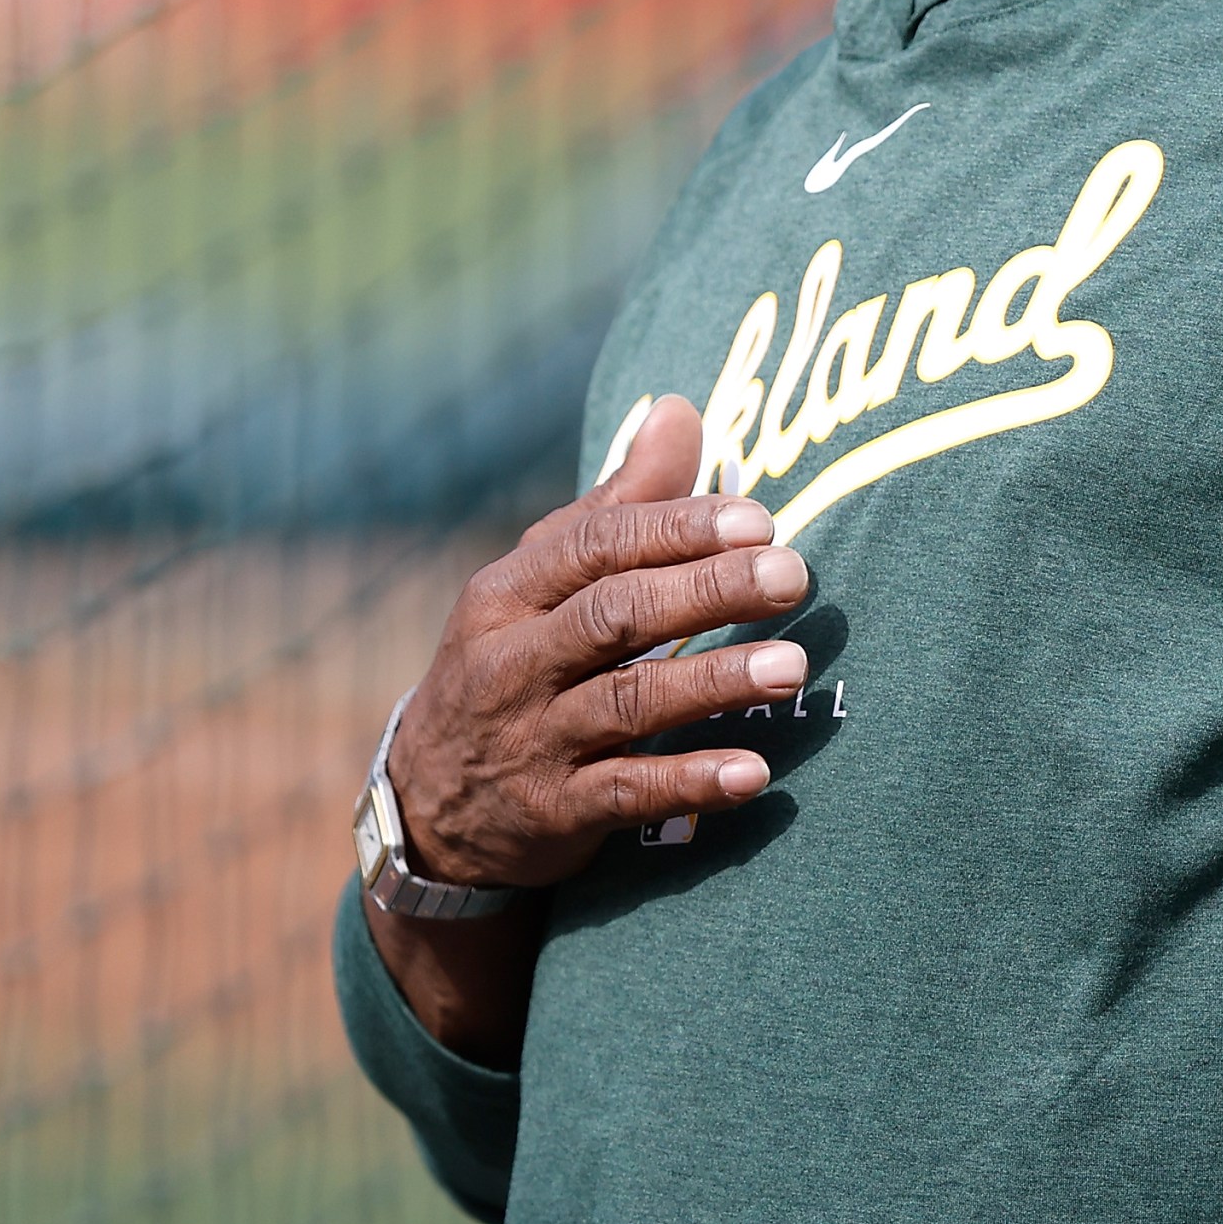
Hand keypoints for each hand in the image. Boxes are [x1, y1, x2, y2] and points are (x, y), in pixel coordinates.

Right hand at [362, 396, 807, 1061]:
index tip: (758, 519)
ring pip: (627, 703)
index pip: (596, 545)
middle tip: (793, 575)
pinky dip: (689, 781)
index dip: (677, 528)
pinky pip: (625, 794)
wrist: (429, 805)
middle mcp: (512, 661)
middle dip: (707, 592)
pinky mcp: (551, 814)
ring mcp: (529, 740)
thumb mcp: (541, 582)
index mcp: (509, 592)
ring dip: (714, 682)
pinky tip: (754, 771)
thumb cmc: (514, 663)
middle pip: (616, 615)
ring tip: (792, 666)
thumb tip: (680, 410)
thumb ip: (619, 503)